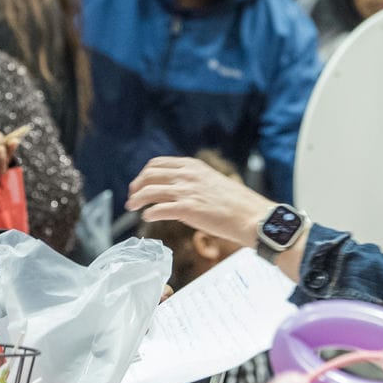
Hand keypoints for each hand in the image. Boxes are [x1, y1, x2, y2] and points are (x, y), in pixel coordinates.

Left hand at [126, 156, 270, 248]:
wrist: (251, 215)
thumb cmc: (236, 203)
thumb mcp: (212, 181)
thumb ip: (193, 181)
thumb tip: (176, 190)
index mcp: (192, 165)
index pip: (156, 163)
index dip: (143, 175)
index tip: (139, 184)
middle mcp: (187, 175)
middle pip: (149, 175)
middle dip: (135, 186)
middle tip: (131, 198)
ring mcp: (187, 191)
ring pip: (149, 191)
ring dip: (136, 200)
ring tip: (132, 208)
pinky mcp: (188, 209)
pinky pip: (158, 209)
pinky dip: (148, 214)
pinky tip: (147, 218)